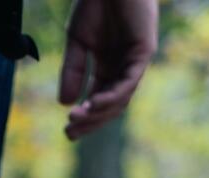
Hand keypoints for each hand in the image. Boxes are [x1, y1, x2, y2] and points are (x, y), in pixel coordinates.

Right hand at [59, 0, 155, 139]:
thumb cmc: (95, 4)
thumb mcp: (77, 42)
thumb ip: (73, 70)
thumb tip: (65, 103)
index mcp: (109, 66)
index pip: (98, 99)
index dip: (84, 116)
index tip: (66, 130)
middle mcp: (124, 68)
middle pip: (110, 105)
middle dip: (91, 121)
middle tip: (70, 133)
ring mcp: (135, 61)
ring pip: (121, 97)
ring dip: (99, 112)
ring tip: (77, 119)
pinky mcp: (144, 52)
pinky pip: (130, 81)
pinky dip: (113, 95)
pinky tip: (94, 103)